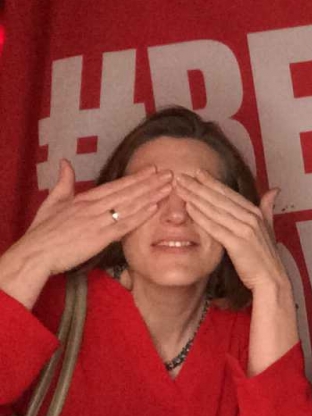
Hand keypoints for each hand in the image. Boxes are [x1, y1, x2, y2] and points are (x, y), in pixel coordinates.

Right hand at [8, 160, 172, 276]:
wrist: (36, 252)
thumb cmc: (42, 230)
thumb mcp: (52, 201)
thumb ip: (63, 182)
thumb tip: (65, 162)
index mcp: (84, 198)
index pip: (116, 185)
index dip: (136, 178)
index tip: (153, 170)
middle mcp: (94, 206)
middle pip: (128, 192)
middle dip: (150, 182)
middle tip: (171, 174)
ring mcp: (98, 221)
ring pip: (130, 205)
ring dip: (151, 195)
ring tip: (169, 187)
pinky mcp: (100, 236)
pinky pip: (124, 224)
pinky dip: (140, 215)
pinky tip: (154, 207)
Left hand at [175, 170, 287, 292]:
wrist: (271, 278)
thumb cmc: (266, 256)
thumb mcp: (269, 227)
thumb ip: (268, 207)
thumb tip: (274, 190)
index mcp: (256, 212)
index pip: (229, 193)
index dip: (212, 182)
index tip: (197, 172)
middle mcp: (251, 217)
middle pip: (220, 198)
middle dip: (199, 186)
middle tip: (181, 175)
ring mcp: (245, 229)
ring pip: (215, 209)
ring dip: (196, 197)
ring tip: (180, 188)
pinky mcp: (238, 243)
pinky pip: (215, 227)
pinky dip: (201, 216)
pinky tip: (188, 208)